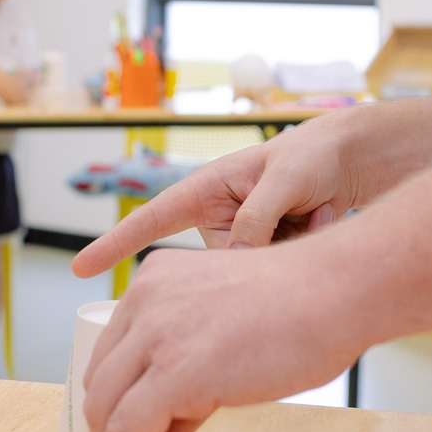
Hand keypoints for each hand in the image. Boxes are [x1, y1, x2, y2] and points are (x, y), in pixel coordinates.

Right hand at [70, 115, 357, 277]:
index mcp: (205, 189)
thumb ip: (255, 221)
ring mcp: (239, 238)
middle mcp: (215, 217)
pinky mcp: (262, 254)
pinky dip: (302, 247)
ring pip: (247, 273)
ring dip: (290, 244)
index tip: (79, 269)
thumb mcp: (283, 182)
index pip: (151, 220)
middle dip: (265, 245)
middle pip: (214, 264)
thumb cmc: (311, 157)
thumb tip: (234, 264)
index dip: (113, 245)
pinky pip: (271, 273)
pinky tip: (318, 221)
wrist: (351, 161)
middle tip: (302, 210)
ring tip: (312, 211)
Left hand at [82, 241, 362, 431]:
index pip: (112, 349)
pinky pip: (130, 429)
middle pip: (101, 378)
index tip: (126, 426)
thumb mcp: (223, 310)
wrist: (332, 291)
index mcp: (154, 280)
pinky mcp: (175, 373)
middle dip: (109, 423)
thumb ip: (189, 348)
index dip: (116, 394)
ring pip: (105, 406)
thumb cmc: (299, 305)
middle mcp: (144, 300)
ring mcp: (156, 335)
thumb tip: (166, 419)